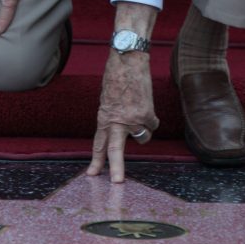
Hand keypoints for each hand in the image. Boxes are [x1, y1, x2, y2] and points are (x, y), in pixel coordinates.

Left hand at [87, 50, 158, 182]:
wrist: (129, 60)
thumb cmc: (116, 76)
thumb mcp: (107, 99)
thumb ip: (111, 116)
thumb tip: (117, 128)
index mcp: (104, 118)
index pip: (99, 143)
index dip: (96, 160)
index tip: (92, 174)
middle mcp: (118, 121)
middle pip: (116, 150)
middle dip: (116, 168)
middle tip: (117, 183)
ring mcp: (134, 119)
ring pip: (143, 138)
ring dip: (143, 131)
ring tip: (139, 114)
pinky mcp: (148, 114)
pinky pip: (152, 124)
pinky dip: (151, 118)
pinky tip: (146, 103)